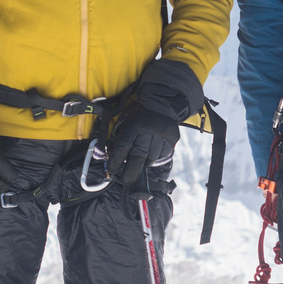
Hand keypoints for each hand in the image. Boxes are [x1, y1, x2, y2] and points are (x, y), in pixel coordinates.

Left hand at [106, 57, 200, 186]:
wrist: (162, 101)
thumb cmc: (139, 113)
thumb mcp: (125, 120)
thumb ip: (118, 136)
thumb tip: (110, 156)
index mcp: (133, 126)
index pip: (122, 148)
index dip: (116, 162)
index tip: (112, 172)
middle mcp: (147, 132)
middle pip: (137, 158)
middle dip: (130, 173)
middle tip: (126, 181)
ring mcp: (161, 136)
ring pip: (151, 159)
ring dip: (145, 161)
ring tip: (142, 154)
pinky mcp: (172, 139)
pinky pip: (162, 155)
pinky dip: (156, 155)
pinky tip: (153, 147)